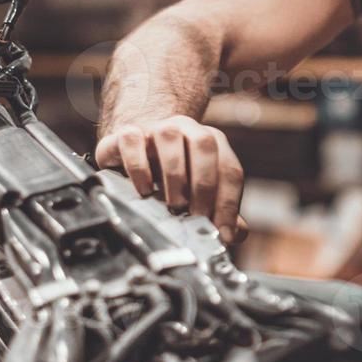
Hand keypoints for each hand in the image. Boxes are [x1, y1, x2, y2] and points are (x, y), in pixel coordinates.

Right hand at [95, 115, 247, 244]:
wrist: (135, 154)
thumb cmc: (173, 177)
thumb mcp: (198, 194)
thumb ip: (220, 211)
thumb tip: (234, 234)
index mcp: (212, 143)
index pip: (230, 169)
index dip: (229, 203)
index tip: (222, 232)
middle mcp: (187, 129)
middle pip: (205, 144)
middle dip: (204, 184)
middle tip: (197, 215)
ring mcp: (157, 127)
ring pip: (169, 136)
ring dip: (174, 173)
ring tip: (173, 204)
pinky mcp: (127, 133)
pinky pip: (133, 140)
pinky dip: (139, 166)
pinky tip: (144, 190)